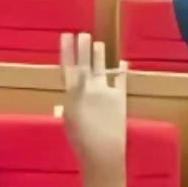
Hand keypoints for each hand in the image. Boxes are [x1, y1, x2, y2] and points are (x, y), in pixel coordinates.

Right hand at [57, 32, 130, 186]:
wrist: (102, 152)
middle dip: (83, 48)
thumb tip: (64, 103)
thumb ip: (67, 110)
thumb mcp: (69, 125)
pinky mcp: (120, 97)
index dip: (67, 51)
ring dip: (99, 56)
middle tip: (82, 34)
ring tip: (98, 43)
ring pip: (101, 68)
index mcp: (71, 96)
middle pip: (84, 64)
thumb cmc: (80, 143)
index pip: (68, 68)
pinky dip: (121, 71)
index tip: (66, 36)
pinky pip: (120, 80)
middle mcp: (88, 89)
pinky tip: (123, 62)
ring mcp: (105, 91)